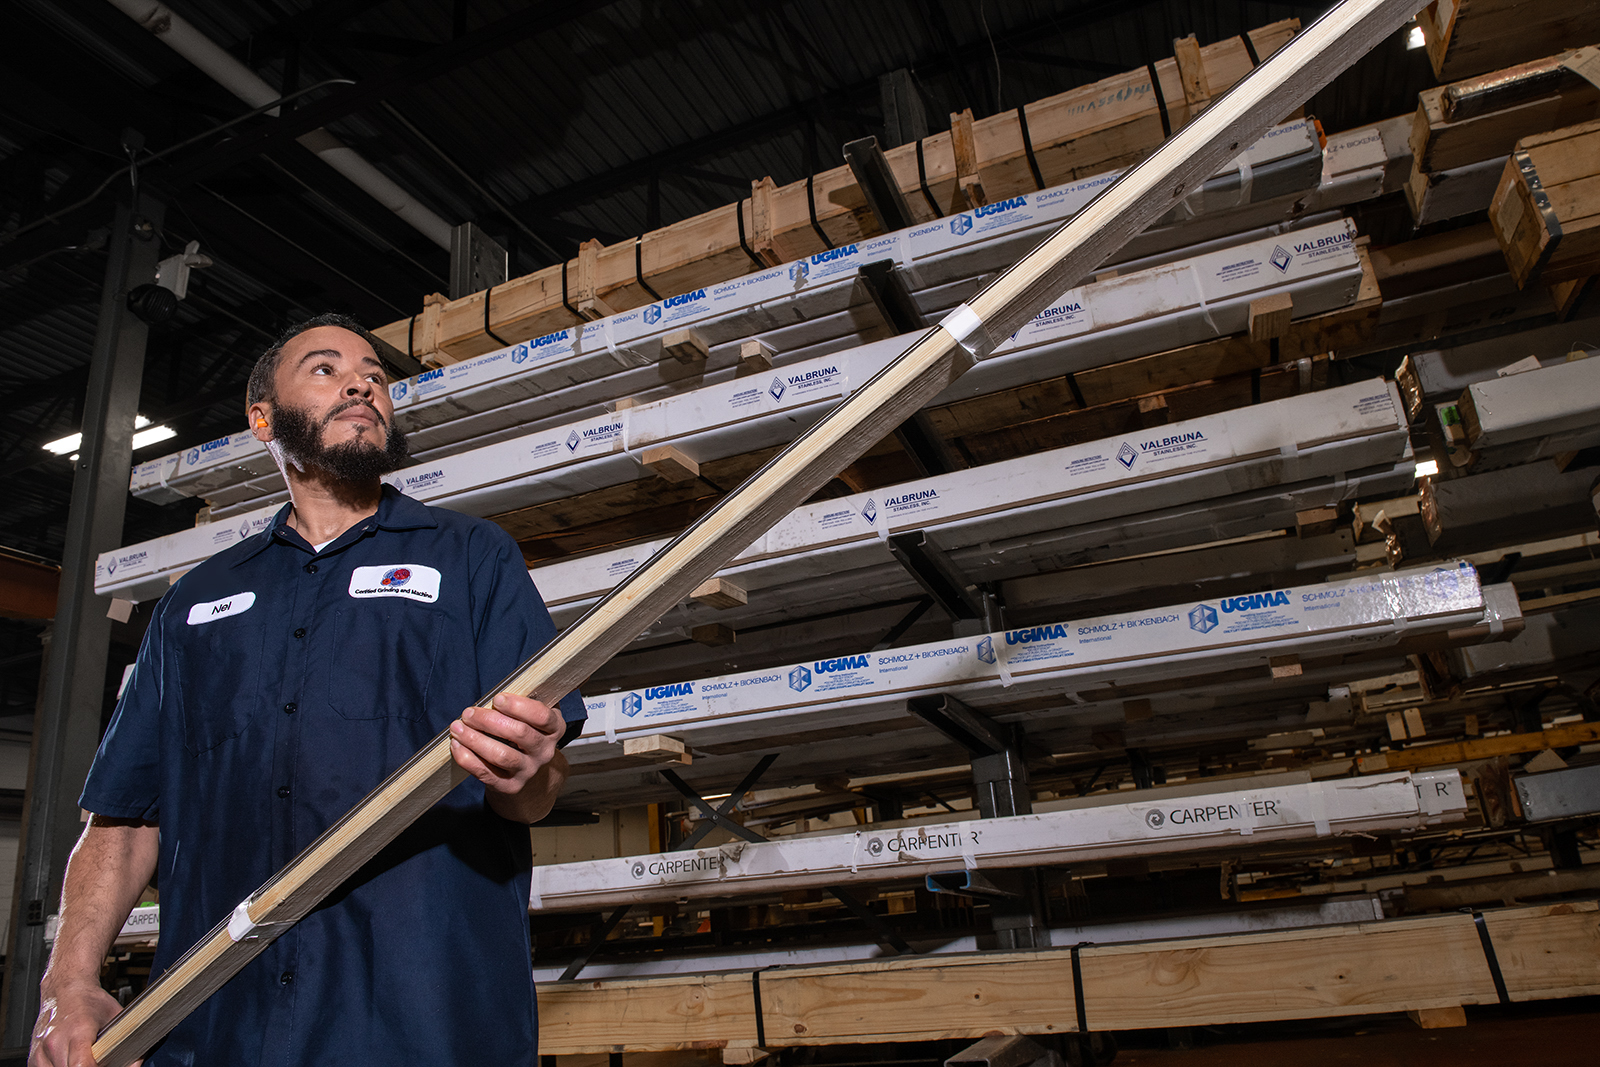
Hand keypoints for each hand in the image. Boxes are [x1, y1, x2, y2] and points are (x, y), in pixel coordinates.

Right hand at [31, 980, 138, 1066]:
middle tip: (99, 1063)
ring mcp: (42, 1051)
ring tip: (85, 1061)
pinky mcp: (34, 1058)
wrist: (65, 990)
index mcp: (78, 1031)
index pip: (82, 1066)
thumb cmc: (90, 1002)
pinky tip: (70, 1061)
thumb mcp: (117, 1017)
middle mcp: (55, 1041)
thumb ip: (127, 1042)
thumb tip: (135, 1064)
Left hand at [449, 693, 567, 822]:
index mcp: (554, 729)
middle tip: (468, 713)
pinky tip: (457, 746)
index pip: (542, 716)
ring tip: (458, 728)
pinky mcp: (510, 786)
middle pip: (519, 734)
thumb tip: (498, 693)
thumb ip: (522, 703)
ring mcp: (528, 770)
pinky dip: (468, 759)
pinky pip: (486, 773)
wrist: (527, 773)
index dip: (519, 706)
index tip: (497, 699)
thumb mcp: (532, 716)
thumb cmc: (525, 735)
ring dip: (475, 739)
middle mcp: (544, 751)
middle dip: (489, 721)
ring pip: (501, 755)